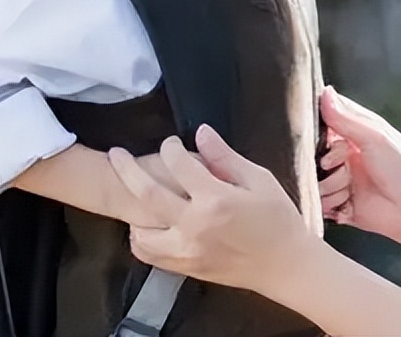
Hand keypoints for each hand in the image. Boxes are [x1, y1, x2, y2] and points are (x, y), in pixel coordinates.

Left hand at [108, 125, 315, 293]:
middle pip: (146, 193)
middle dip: (126, 169)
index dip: (171, 147)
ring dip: (133, 211)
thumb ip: (225, 157)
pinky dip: (142, 239)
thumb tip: (201, 132)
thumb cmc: (278, 219)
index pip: (178, 164)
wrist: (284, 265)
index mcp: (216, 199)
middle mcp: (194, 226)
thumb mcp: (259, 180)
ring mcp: (186, 250)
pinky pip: (149, 255)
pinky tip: (149, 226)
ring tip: (136, 196)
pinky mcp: (186, 268)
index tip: (172, 143)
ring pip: (139, 232)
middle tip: (116, 154)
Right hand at [317, 86, 400, 242]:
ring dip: (332, 184)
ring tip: (351, 186)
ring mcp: (339, 178)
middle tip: (344, 163)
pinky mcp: (336, 201)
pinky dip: (332, 202)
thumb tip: (325, 92)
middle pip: (313, 152)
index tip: (328, 136)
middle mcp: (343, 153)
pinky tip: (349, 201)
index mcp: (354, 131)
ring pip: (314, 178)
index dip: (318, 128)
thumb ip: (346, 118)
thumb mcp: (374, 137)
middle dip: (327, 161)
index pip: (323, 119)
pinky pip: (318, 200)